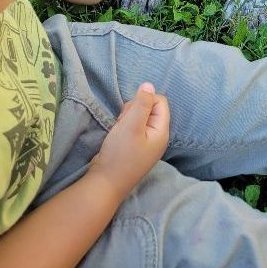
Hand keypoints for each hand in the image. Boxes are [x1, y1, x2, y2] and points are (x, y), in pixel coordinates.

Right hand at [89, 82, 169, 199]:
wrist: (104, 183)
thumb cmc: (120, 154)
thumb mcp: (131, 125)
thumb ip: (141, 104)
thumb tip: (149, 84)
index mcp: (162, 132)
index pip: (160, 101)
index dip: (144, 101)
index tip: (131, 113)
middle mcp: (157, 137)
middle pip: (149, 108)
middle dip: (134, 110)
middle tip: (124, 124)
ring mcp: (146, 142)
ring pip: (138, 116)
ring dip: (127, 118)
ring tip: (119, 131)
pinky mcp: (134, 146)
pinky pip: (132, 127)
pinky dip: (123, 127)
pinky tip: (117, 136)